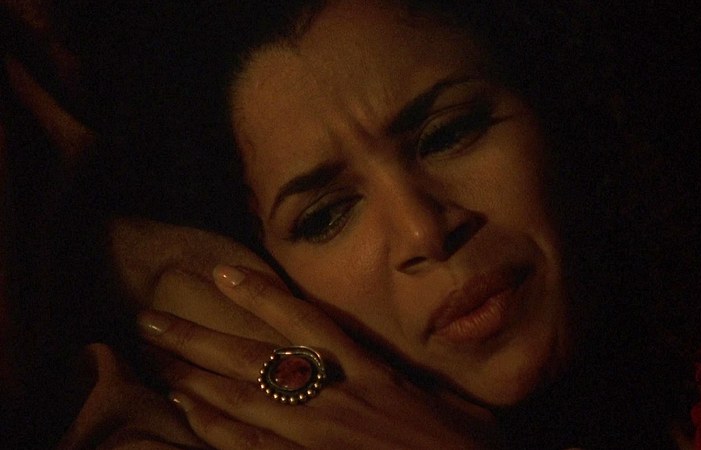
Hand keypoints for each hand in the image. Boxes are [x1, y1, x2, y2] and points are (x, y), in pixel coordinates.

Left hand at [138, 264, 495, 448]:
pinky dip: (213, 428)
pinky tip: (186, 409)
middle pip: (257, 361)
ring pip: (244, 401)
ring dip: (195, 376)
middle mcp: (339, 400)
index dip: (263, 296)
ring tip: (157, 355)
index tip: (222, 274)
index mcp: (375, 377)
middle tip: (152, 317)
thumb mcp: (460, 408)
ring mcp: (319, 438)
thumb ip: (427, 385)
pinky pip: (250, 447)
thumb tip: (420, 364)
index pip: (309, 325)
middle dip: (202, 337)